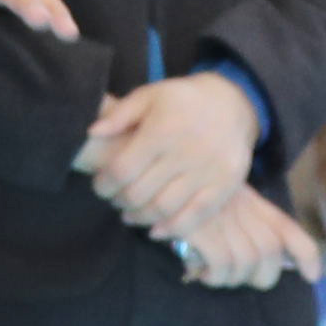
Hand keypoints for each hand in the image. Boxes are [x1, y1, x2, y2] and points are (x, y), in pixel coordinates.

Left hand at [79, 72, 265, 239]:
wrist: (234, 103)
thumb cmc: (183, 100)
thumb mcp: (150, 95)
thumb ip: (119, 115)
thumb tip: (92, 133)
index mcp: (162, 129)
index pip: (122, 169)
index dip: (104, 184)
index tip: (101, 185)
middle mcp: (186, 151)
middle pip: (140, 193)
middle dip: (120, 201)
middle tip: (115, 199)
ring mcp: (208, 171)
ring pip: (164, 209)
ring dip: (140, 217)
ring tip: (131, 214)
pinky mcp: (226, 185)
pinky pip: (195, 216)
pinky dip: (172, 229)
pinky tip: (156, 229)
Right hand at [167, 190, 319, 291]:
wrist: (140, 167)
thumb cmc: (176, 190)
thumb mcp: (214, 202)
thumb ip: (236, 225)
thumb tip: (253, 265)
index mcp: (248, 201)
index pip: (287, 228)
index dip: (306, 255)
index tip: (312, 276)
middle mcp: (240, 207)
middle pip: (269, 253)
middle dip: (259, 277)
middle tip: (236, 278)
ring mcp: (220, 215)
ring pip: (246, 263)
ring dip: (229, 279)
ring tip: (211, 273)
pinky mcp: (200, 225)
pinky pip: (222, 264)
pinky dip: (214, 276)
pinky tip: (198, 271)